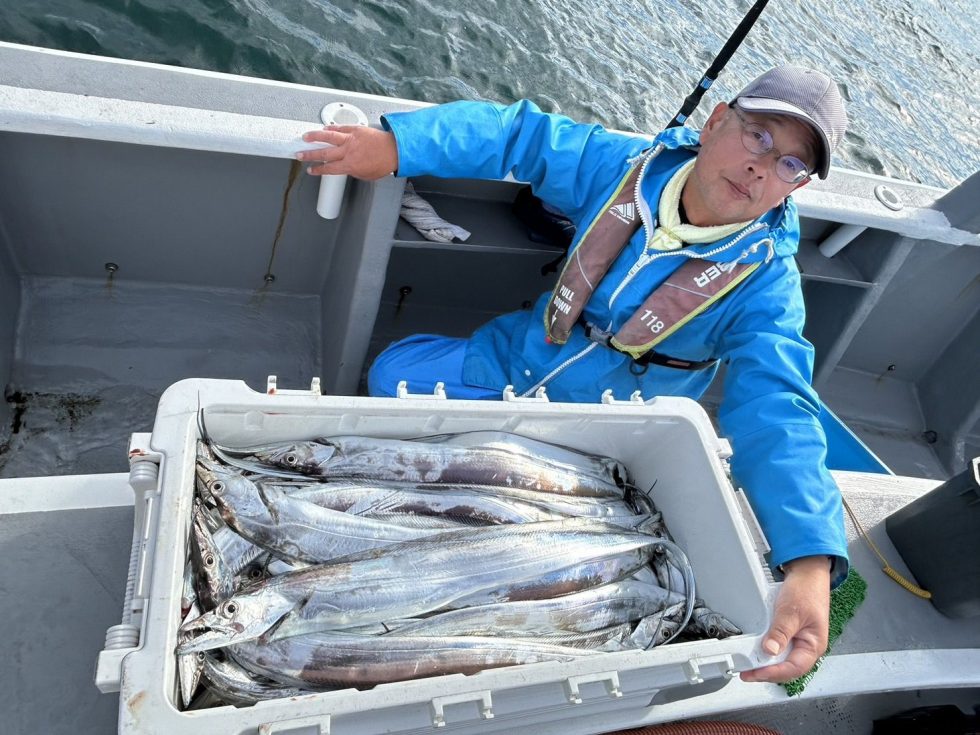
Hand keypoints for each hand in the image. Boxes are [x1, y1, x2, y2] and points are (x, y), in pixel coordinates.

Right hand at [296, 125, 397, 179]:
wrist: (395, 150)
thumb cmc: (384, 163)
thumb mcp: (367, 175)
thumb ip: (353, 171)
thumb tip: (347, 168)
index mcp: (350, 165)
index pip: (329, 169)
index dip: (318, 170)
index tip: (310, 170)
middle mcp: (348, 151)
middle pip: (324, 153)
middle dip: (309, 155)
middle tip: (299, 155)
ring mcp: (351, 139)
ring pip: (328, 137)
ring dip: (315, 137)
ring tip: (305, 137)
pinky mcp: (356, 129)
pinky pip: (340, 128)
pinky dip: (331, 128)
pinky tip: (325, 128)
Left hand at [740, 555, 830, 683]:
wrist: (807, 573)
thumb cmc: (807, 591)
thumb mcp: (791, 612)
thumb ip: (780, 632)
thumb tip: (770, 650)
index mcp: (813, 645)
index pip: (793, 668)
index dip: (773, 673)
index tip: (755, 673)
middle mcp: (806, 646)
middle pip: (786, 667)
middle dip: (766, 671)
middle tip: (747, 671)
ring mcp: (798, 640)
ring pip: (781, 658)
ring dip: (765, 661)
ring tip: (748, 663)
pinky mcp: (790, 633)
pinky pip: (778, 646)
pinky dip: (766, 649)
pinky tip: (756, 650)